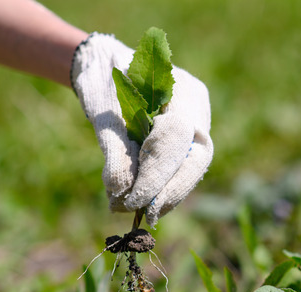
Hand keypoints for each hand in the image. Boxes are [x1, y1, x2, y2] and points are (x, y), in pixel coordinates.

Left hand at [71, 33, 212, 226]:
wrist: (105, 66)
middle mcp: (197, 107)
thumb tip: (120, 191)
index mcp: (180, 89)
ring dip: (167, 195)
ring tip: (139, 213)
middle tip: (146, 215)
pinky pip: (183, 170)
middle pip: (196, 158)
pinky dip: (164, 190)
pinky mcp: (189, 141)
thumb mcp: (103, 114)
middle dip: (171, 190)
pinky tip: (145, 205)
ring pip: (192, 168)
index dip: (158, 172)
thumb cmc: (102, 83)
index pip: (177, 136)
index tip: (134, 200)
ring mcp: (198, 124)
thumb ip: (115, 149)